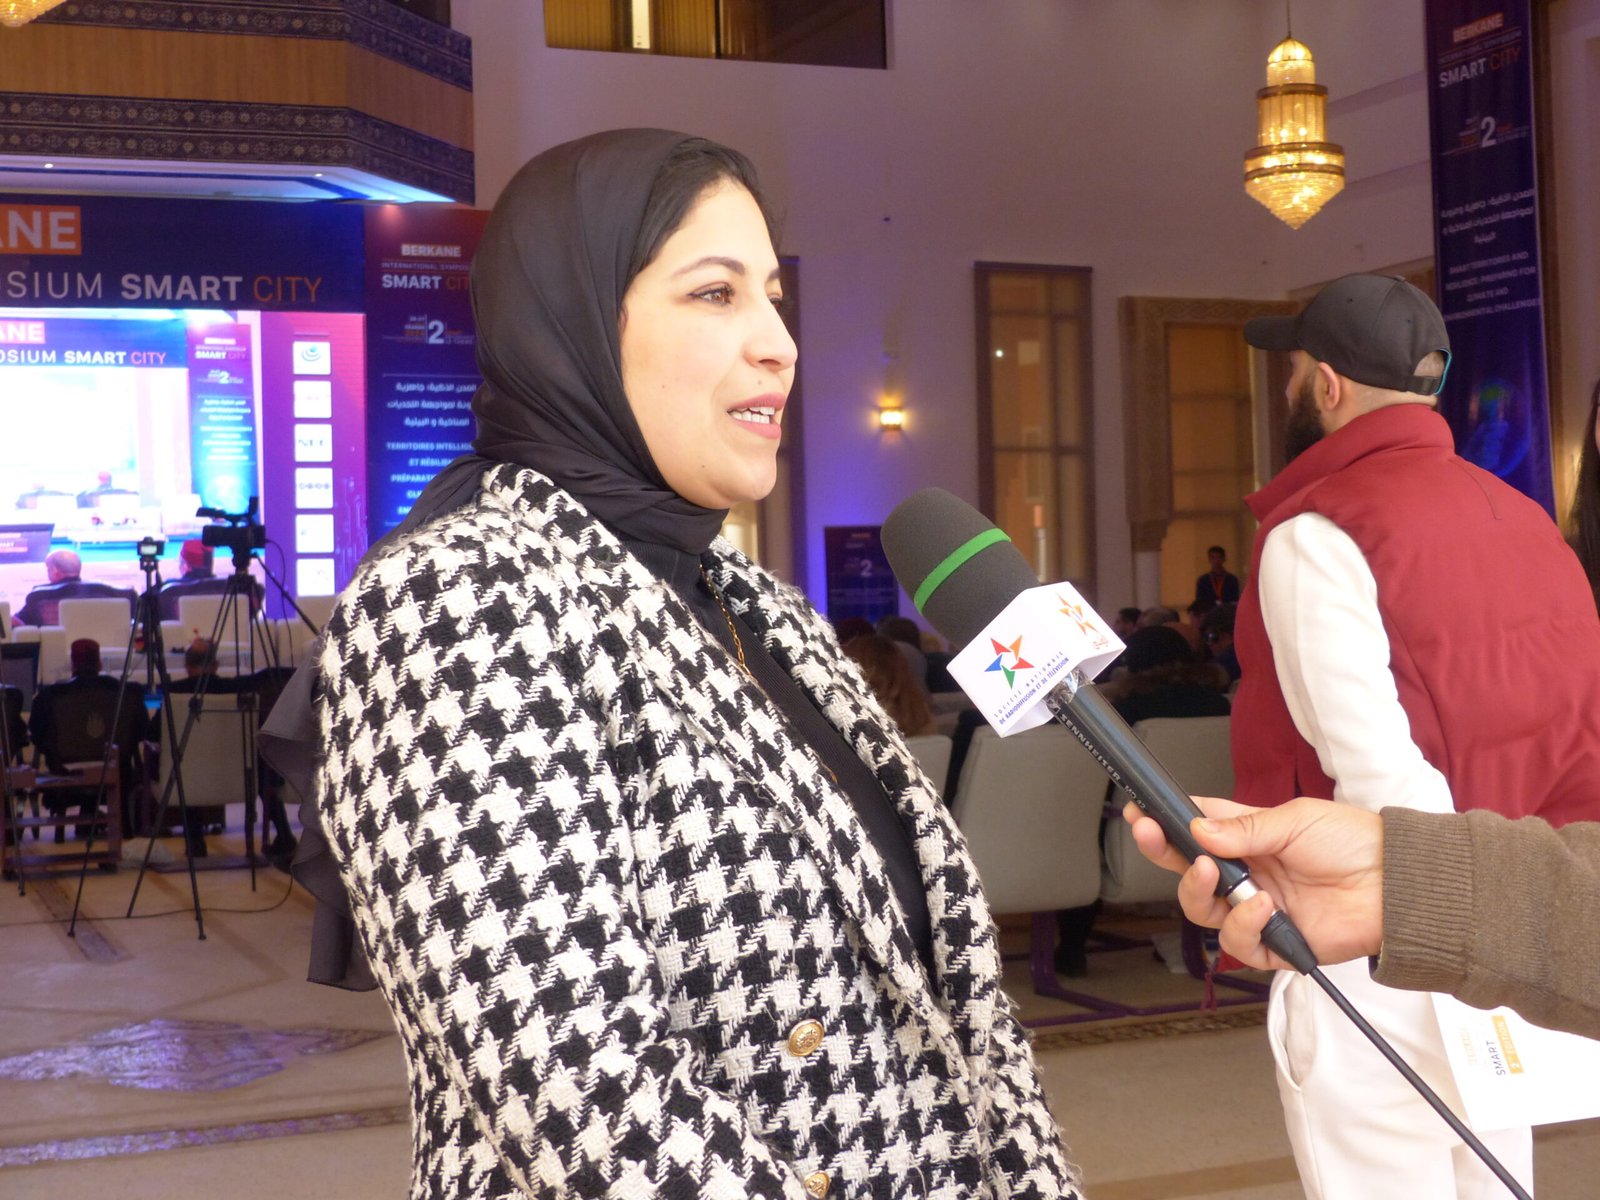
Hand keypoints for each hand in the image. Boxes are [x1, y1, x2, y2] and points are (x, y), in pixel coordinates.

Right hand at [1122, 796, 1384, 970]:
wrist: (1399, 886)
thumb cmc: (1356, 844)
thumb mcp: (1295, 820)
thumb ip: (1244, 829)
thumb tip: (1198, 832)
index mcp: (1249, 838)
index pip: (1197, 829)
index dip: (1166, 824)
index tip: (1140, 814)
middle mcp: (1248, 875)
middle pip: (1189, 871)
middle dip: (1164, 854)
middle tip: (1151, 835)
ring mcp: (1257, 910)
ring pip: (1203, 910)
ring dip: (1199, 890)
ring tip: (1215, 874)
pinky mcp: (1275, 944)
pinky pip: (1239, 942)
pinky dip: (1244, 924)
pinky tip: (1263, 907)